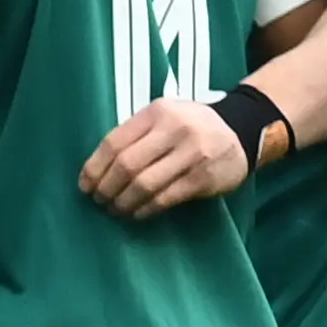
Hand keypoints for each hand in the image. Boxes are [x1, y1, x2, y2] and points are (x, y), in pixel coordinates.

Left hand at [80, 94, 249, 218]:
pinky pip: (165, 198)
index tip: (85, 186)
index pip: (114, 142)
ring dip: (123, 203)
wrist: (242, 131)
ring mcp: (192, 154)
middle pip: (126, 165)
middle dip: (106, 188)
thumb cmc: (189, 127)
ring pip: (145, 185)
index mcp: (156, 113)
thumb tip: (95, 171)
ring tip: (115, 210)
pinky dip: (145, 209)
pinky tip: (137, 213)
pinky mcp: (204, 177)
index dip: (94, 168)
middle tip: (99, 201)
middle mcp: (174, 130)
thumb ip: (134, 136)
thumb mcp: (163, 117)